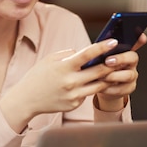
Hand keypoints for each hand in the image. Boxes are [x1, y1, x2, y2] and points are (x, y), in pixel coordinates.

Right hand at [0, 38, 124, 132]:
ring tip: (112, 70)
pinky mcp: (75, 104)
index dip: (103, 47)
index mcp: (64, 66)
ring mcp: (74, 95)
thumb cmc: (38, 76)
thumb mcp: (49, 59)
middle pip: (100, 71)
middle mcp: (71, 81)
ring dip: (107, 77)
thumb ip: (68, 54)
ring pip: (99, 85)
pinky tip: (92, 83)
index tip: (114, 41)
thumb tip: (85, 53)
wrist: (27, 99)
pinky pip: (88, 94)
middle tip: (120, 57)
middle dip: (111, 63)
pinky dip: (91, 87)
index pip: (88, 54)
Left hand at [94, 35, 142, 110]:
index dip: (139, 39)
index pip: (134, 42)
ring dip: (114, 75)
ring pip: (128, 75)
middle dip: (121, 58)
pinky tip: (102, 87)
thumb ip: (100, 50)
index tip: (141, 36)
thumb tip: (96, 45)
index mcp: (124, 51)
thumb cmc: (97, 67)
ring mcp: (131, 76)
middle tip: (108, 61)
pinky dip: (111, 88)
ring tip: (101, 76)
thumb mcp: (97, 56)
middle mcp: (131, 62)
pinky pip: (122, 88)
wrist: (98, 86)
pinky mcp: (128, 88)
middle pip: (133, 57)